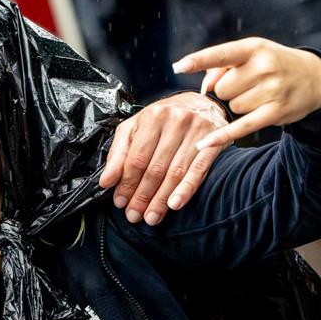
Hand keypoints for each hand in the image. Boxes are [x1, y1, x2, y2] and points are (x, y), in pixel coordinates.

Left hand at [100, 91, 229, 225]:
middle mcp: (175, 121)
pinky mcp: (214, 142)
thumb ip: (119, 153)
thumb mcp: (136, 127)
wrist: (201, 103)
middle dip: (142, 195)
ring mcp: (196, 132)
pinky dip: (186, 190)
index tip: (120, 201)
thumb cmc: (164, 118)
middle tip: (134, 215)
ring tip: (151, 216)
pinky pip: (198, 171)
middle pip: (155, 168)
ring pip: (175, 172)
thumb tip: (106, 181)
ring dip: (161, 199)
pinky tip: (175, 204)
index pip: (136, 158)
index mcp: (152, 117)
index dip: (126, 183)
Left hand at [173, 37, 320, 154]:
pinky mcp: (277, 112)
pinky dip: (222, 136)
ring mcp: (272, 90)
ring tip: (259, 94)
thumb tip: (205, 89)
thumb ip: (221, 66)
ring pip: (232, 106)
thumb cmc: (272, 63)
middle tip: (247, 83)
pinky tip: (203, 144)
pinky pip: (242, 127)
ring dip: (239, 104)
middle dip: (227, 89)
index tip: (178, 67)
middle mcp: (264, 67)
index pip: (221, 54)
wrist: (315, 77)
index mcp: (254, 48)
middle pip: (222, 88)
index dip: (198, 60)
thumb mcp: (250, 54)